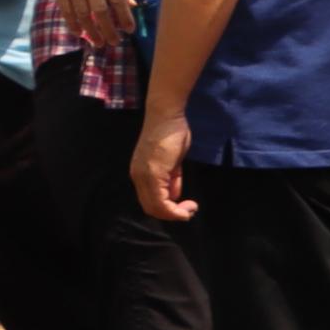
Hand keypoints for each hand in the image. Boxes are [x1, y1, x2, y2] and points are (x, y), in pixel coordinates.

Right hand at [47, 0, 135, 44]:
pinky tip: (80, 34)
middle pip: (100, 9)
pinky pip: (66, 11)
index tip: (130, 30)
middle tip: (115, 42)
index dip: (124, 16)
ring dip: (92, 31)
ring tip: (99, 43)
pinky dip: (73, 24)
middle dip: (108, 29)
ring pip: (83, 14)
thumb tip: (133, 6)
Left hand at [130, 101, 196, 221]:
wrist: (166, 115)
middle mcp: (138, 177)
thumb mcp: (172, 161)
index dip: (167, 210)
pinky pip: (161, 199)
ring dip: (174, 213)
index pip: (150, 202)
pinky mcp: (153, 172)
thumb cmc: (171, 132)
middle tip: (189, 211)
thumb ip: (171, 179)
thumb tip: (174, 195)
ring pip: (155, 207)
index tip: (185, 207)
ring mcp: (144, 175)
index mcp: (140, 174)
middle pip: (151, 208)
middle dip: (171, 215)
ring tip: (190, 209)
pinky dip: (174, 208)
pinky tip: (187, 204)